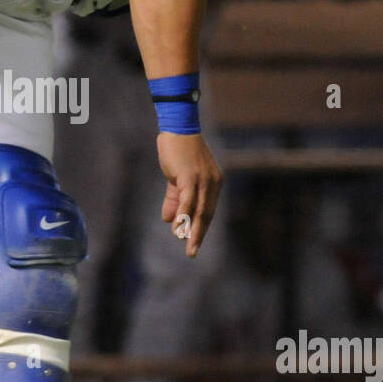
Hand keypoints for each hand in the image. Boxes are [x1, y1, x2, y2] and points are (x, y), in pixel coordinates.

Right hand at [156, 131, 222, 258]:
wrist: (177, 129)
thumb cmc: (178, 152)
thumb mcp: (177, 179)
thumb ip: (174, 200)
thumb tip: (169, 220)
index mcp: (213, 183)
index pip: (207, 210)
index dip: (201, 228)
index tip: (194, 243)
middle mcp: (212, 183)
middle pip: (206, 214)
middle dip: (199, 235)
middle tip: (192, 252)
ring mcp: (202, 180)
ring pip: (199, 210)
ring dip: (192, 230)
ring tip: (187, 246)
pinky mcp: (190, 177)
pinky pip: (188, 200)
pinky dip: (183, 216)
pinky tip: (177, 228)